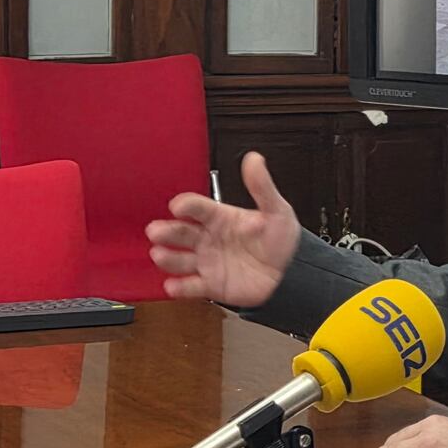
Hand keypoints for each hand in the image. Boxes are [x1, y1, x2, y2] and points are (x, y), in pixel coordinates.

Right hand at [145, 152, 300, 306]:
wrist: (291, 273)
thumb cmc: (280, 240)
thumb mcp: (276, 210)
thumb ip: (262, 187)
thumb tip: (255, 159)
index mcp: (220, 217)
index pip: (197, 208)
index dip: (187, 205)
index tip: (179, 205)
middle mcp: (207, 238)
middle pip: (181, 233)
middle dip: (167, 231)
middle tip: (156, 231)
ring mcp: (207, 261)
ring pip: (179, 259)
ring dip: (167, 258)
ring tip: (159, 255)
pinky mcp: (210, 285)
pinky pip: (191, 287)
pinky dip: (180, 287)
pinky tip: (173, 285)